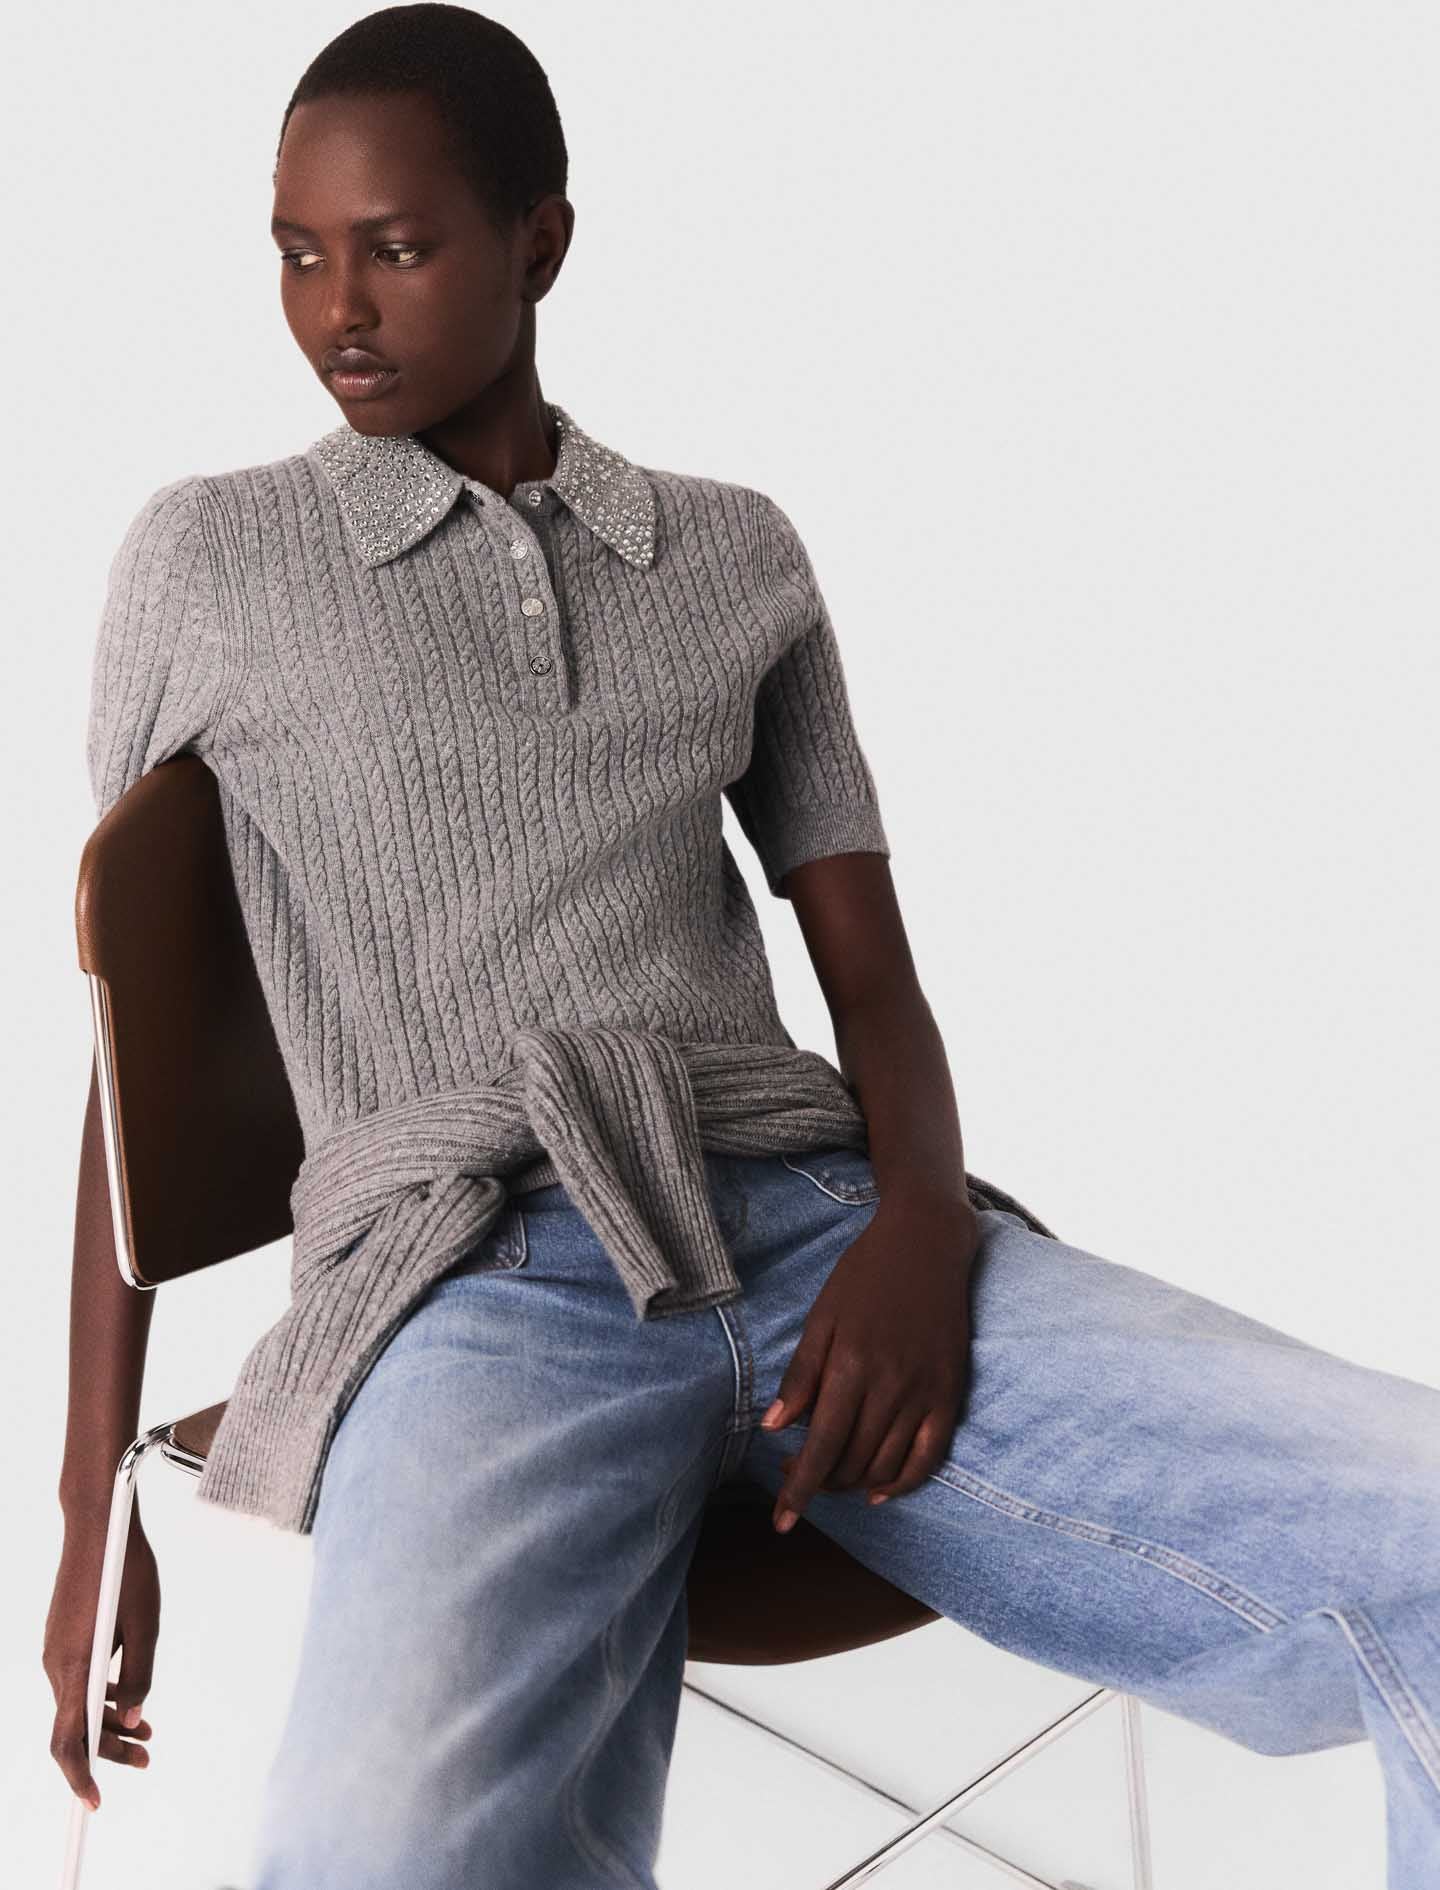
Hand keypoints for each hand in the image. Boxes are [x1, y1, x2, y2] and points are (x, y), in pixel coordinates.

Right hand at [44, 1508, 157, 1811]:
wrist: (97, 1524)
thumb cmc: (126, 1569)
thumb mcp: (147, 1624)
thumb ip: (139, 1676)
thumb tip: (135, 1720)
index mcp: (73, 1664)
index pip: (67, 1740)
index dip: (81, 1777)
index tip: (96, 1803)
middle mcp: (56, 1662)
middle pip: (74, 1727)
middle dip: (109, 1751)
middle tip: (148, 1760)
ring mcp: (55, 1649)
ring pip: (76, 1704)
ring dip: (107, 1724)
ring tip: (147, 1736)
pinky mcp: (62, 1637)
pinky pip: (75, 1682)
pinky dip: (99, 1698)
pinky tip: (126, 1701)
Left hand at [759, 1194, 981, 1532]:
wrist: (927, 1243)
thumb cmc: (865, 1275)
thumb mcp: (822, 1317)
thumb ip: (800, 1375)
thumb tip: (773, 1428)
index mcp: (851, 1366)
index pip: (820, 1447)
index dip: (799, 1490)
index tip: (781, 1521)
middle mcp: (891, 1386)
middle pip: (851, 1462)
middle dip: (819, 1483)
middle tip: (796, 1476)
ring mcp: (925, 1392)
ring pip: (885, 1465)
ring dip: (853, 1485)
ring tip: (830, 1478)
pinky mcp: (950, 1393)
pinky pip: (928, 1457)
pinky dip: (902, 1483)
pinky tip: (877, 1491)